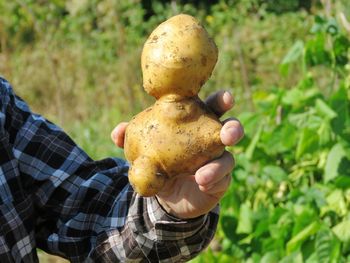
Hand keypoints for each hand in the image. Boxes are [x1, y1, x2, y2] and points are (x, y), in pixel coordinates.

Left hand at [111, 91, 243, 218]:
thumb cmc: (160, 163)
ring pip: (229, 157)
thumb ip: (130, 140)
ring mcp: (217, 161)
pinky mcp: (219, 181)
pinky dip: (212, 179)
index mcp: (195, 125)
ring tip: (204, 173)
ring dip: (220, 163)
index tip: (227, 98)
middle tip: (228, 131)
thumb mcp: (145, 151)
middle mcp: (210, 140)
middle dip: (233, 127)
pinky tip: (201, 183)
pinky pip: (221, 179)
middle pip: (229, 128)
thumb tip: (117, 132)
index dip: (220, 101)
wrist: (166, 197)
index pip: (209, 108)